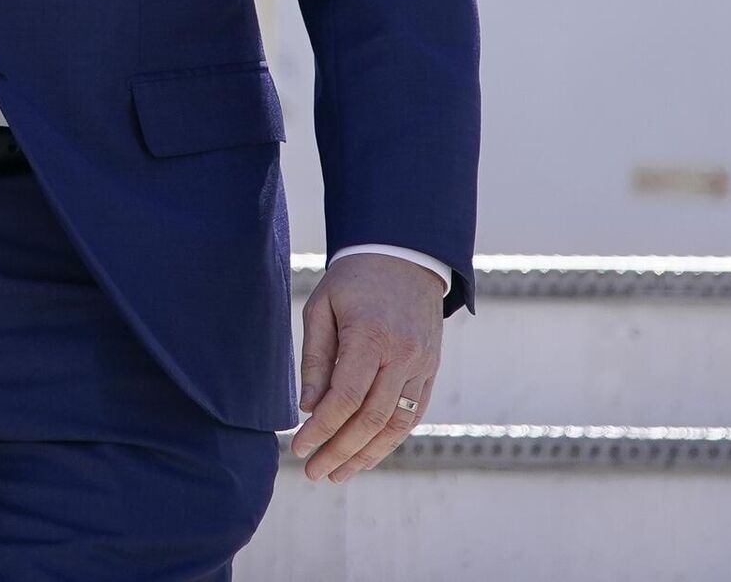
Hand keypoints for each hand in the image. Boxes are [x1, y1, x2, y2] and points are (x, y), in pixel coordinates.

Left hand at [290, 251, 441, 481]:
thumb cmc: (354, 280)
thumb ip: (316, 359)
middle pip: (371, 419)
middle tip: (314, 472)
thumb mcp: (322, 307)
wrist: (404, 256)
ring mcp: (422, 365)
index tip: (299, 449)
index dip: (322, 430)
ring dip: (366, 454)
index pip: (346, 398)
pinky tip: (366, 453)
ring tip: (338, 473)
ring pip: (396, 424)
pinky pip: (412, 415)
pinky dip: (389, 439)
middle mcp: (403, 355)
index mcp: (371, 336)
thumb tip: (309, 409)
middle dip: (340, 451)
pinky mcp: (431, 371)